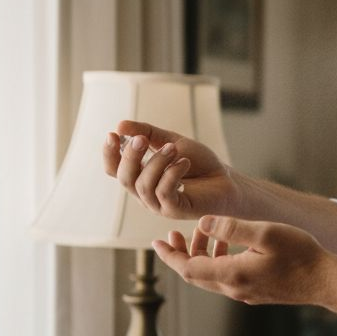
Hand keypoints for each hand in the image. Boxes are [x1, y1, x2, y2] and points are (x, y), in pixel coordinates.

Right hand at [102, 120, 239, 219]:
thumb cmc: (200, 163)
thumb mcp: (172, 141)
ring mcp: (159, 204)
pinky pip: (163, 192)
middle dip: (130, 156)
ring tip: (173, 148)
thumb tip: (121, 125)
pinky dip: (172, 174)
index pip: (113, 169)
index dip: (109, 153)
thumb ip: (148, 134)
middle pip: (124, 178)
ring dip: (156, 162)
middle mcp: (145, 193)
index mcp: (140, 176)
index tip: (113, 134)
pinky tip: (185, 162)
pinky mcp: (175, 210)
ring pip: (143, 185)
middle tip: (141, 139)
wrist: (227, 180)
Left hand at [152, 216, 333, 305]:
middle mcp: (234, 288)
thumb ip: (232, 228)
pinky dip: (217, 262)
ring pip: (210, 277)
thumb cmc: (301, 255)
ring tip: (202, 234)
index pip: (187, 268)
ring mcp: (245, 293)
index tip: (156, 242)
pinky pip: (226, 279)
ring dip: (200, 256)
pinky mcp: (256, 293)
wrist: (326, 281)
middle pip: (194, 274)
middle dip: (179, 254)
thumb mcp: (265, 233)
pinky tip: (229, 247)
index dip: (169, 255)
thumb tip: (203, 223)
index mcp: (231, 274)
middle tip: (171, 235)